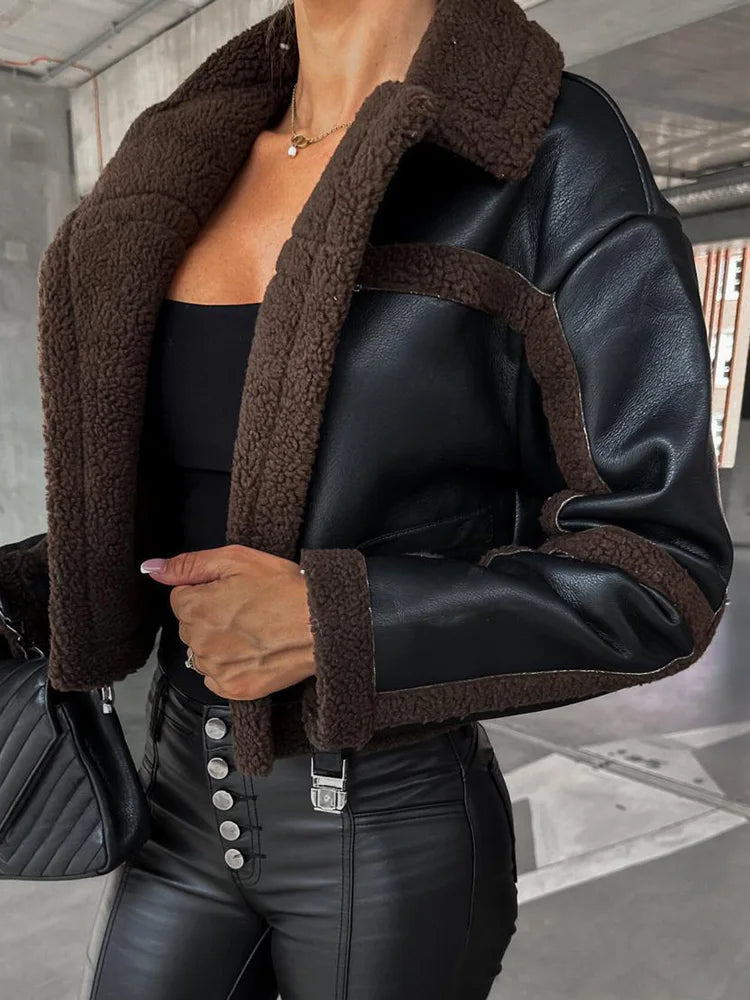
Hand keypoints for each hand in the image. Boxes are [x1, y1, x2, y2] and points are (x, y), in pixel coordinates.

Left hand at [140, 545, 315, 700]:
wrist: (323, 624)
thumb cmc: (286, 590)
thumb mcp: (237, 559)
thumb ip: (189, 564)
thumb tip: (152, 568)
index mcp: (196, 607)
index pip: (180, 598)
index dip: (206, 590)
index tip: (232, 591)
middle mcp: (200, 641)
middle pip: (190, 625)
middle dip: (210, 615)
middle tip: (246, 608)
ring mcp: (216, 667)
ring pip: (201, 652)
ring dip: (218, 642)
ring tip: (252, 630)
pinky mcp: (233, 688)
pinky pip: (215, 677)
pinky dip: (229, 666)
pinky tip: (252, 651)